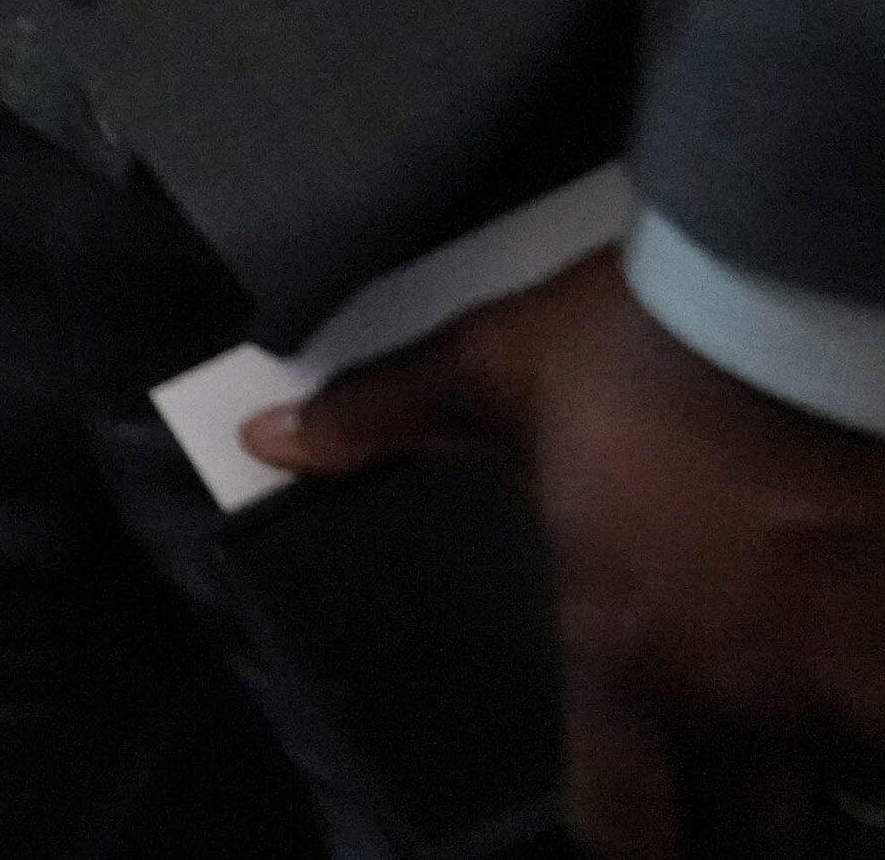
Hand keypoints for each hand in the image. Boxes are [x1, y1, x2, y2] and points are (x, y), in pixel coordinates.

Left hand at [248, 249, 884, 854]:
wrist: (784, 292)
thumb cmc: (636, 344)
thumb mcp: (488, 370)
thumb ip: (382, 419)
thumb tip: (270, 438)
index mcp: (627, 648)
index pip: (620, 820)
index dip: (621, 844)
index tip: (632, 837)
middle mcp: (744, 686)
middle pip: (759, 833)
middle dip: (745, 829)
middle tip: (734, 799)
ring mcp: (851, 660)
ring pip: (863, 778)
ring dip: (843, 764)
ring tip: (825, 730)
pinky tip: (869, 655)